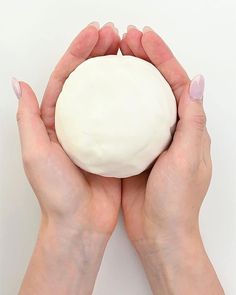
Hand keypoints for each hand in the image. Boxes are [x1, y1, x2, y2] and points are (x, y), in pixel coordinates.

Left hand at [15, 22, 120, 294]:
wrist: (80, 222)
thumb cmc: (57, 194)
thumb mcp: (35, 153)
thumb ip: (29, 118)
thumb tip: (20, 85)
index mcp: (54, 121)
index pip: (65, 77)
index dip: (78, 53)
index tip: (94, 34)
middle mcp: (76, 123)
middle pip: (88, 80)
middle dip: (100, 53)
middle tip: (116, 35)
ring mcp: (97, 132)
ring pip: (108, 94)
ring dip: (118, 70)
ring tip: (131, 51)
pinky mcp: (115, 144)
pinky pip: (125, 117)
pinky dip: (133, 99)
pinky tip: (142, 86)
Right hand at [120, 26, 223, 293]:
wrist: (159, 231)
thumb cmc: (176, 201)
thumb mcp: (188, 160)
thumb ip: (192, 122)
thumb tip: (197, 82)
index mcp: (187, 127)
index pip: (176, 81)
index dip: (162, 56)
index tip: (144, 38)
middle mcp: (170, 128)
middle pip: (157, 84)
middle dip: (144, 58)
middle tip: (124, 39)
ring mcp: (150, 137)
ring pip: (139, 98)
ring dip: (128, 75)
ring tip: (113, 56)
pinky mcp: (133, 148)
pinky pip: (124, 118)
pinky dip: (115, 102)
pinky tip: (103, 92)